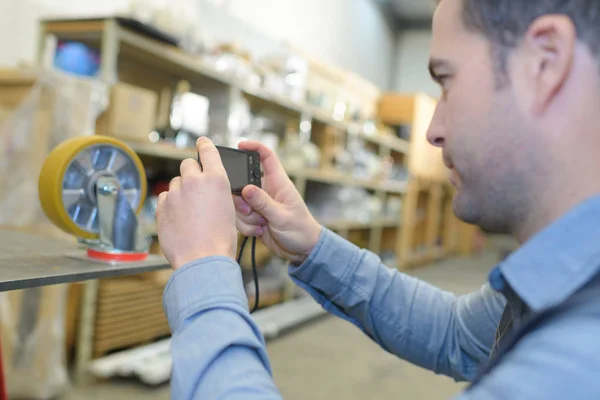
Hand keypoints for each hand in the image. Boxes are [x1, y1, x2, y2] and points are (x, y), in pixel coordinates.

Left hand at [157, 137, 236, 269]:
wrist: (202, 258)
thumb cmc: (220, 239)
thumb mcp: (229, 209)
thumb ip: (216, 192)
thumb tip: (207, 189)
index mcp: (216, 179)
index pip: (208, 151)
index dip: (204, 145)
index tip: (201, 142)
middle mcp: (194, 181)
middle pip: (187, 164)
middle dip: (192, 174)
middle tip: (196, 190)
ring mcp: (176, 193)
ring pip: (176, 183)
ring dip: (181, 192)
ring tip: (190, 212)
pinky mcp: (162, 205)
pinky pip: (166, 198)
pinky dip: (171, 205)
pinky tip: (180, 219)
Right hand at [234, 141, 321, 264]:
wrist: (302, 252)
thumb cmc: (301, 230)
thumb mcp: (282, 217)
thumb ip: (263, 203)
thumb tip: (245, 189)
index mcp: (278, 183)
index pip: (267, 157)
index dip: (254, 147)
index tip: (240, 144)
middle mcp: (267, 191)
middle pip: (243, 183)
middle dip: (241, 198)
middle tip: (249, 210)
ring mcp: (259, 205)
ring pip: (239, 203)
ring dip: (245, 216)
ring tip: (261, 224)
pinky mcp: (254, 218)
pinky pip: (240, 218)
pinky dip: (245, 227)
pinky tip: (258, 232)